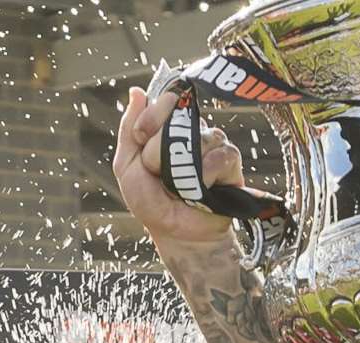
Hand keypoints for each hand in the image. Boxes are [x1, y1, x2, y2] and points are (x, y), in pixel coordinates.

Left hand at [114, 85, 242, 252]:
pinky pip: (220, 157)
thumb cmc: (151, 202)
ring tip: (182, 186)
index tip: (142, 137)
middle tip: (159, 173)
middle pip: (182, 117)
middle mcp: (193, 131)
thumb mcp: (128, 165)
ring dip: (186, 167)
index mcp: (166, 128)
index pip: (168, 100)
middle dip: (162, 148)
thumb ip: (129, 129)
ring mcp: (213, 145)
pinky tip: (203, 191)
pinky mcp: (232, 162)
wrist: (178, 233)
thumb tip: (137, 91)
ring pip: (203, 136)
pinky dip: (207, 177)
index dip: (153, 115)